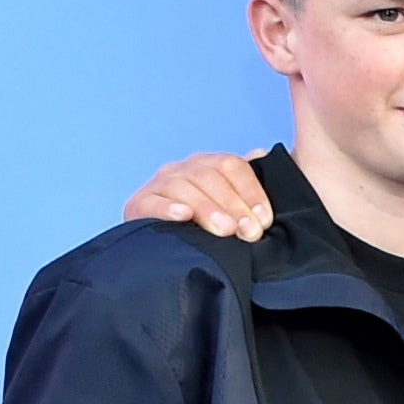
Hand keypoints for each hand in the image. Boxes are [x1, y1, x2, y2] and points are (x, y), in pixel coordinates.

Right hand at [126, 151, 272, 239]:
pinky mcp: (139, 204)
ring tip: (225, 230)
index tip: (265, 220)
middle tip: (250, 232)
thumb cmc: (206, 228)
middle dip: (234, 205)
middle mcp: (183, 170)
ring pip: (183, 187)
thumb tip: (261, 153)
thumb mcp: (230, 207)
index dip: (251, 191)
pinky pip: (152, 202)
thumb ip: (246, 183)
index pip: (232, 166)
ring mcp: (160, 185)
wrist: (164, 250)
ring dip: (207, 209)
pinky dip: (168, 208)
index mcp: (208, 166)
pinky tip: (183, 216)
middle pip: (210, 176)